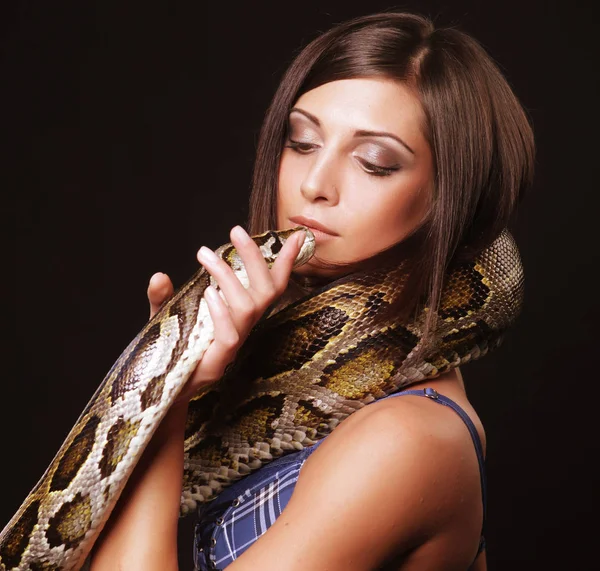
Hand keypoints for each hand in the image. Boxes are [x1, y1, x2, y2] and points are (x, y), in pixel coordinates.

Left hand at [147, 225, 305, 403]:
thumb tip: (159, 276)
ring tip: (205, 255)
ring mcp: (235, 342)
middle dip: (254, 258)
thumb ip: (163, 297)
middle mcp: (244, 325)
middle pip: (265, 290)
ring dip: (228, 276)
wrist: (165, 389)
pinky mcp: (221, 358)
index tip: (298, 235)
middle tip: (235, 230)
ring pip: (247, 306)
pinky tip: (208, 293)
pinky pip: (229, 333)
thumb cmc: (172, 350)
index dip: (286, 262)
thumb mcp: (166, 317)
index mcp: (240, 312)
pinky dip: (221, 311)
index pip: (271, 284)